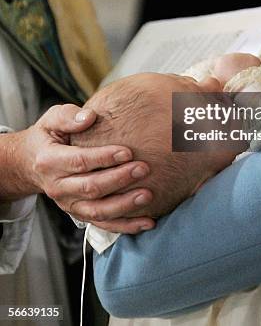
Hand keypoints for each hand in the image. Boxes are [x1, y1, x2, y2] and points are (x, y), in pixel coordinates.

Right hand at [21, 105, 155, 232]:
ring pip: (98, 211)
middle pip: (91, 188)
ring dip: (125, 205)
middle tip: (143, 169)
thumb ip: (68, 116)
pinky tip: (147, 222)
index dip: (104, 158)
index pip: (79, 162)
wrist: (30, 163)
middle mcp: (57, 186)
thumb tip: (89, 117)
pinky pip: (103, 224)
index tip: (128, 151)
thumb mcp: (51, 119)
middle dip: (119, 179)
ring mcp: (68, 204)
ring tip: (147, 195)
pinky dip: (125, 226)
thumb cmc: (48, 136)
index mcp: (50, 161)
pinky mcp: (79, 214)